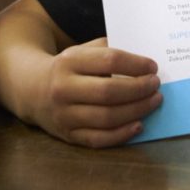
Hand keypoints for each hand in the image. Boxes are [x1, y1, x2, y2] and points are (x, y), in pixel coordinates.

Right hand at [33, 38, 161, 146]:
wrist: (33, 90)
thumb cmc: (69, 67)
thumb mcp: (83, 50)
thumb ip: (109, 50)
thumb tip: (144, 61)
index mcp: (70, 61)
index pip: (110, 60)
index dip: (135, 64)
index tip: (153, 67)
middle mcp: (64, 88)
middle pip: (108, 92)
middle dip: (138, 89)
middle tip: (156, 85)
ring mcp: (64, 115)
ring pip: (106, 118)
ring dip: (136, 111)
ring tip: (154, 101)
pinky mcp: (67, 135)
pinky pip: (98, 139)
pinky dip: (121, 135)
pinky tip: (138, 125)